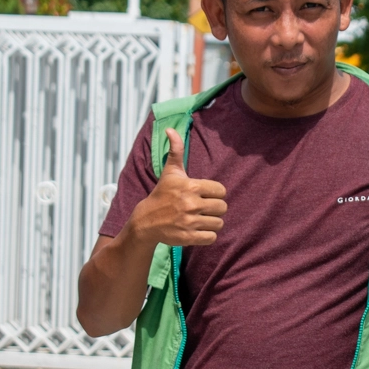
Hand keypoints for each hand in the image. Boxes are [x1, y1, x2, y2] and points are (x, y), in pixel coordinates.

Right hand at [130, 128, 226, 248]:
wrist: (146, 221)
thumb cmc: (162, 194)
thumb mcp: (170, 172)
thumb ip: (175, 151)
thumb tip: (170, 130)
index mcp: (191, 186)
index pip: (221, 191)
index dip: (215, 194)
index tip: (205, 196)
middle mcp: (191, 204)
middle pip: (222, 208)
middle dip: (215, 209)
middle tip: (204, 209)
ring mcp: (190, 221)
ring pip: (219, 223)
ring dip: (212, 223)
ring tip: (201, 220)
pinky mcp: (188, 237)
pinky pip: (212, 238)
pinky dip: (208, 236)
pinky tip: (198, 230)